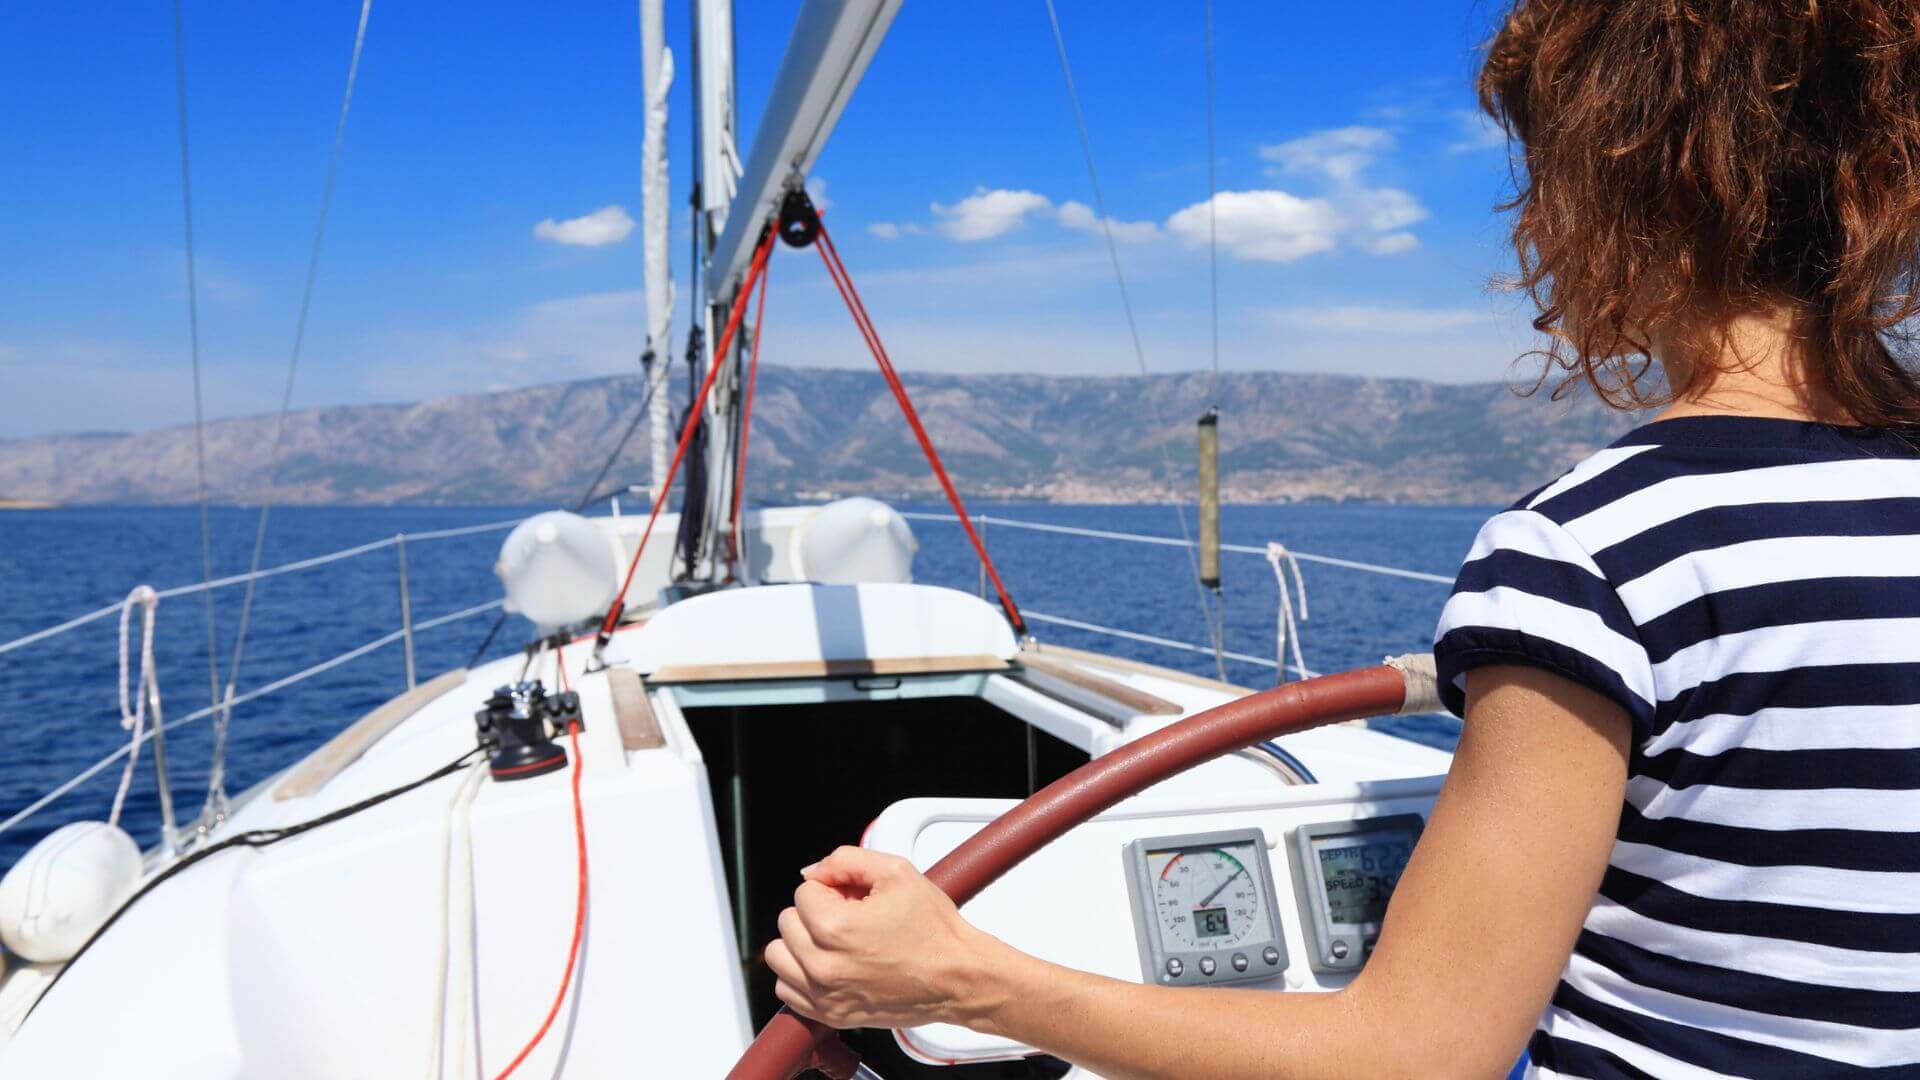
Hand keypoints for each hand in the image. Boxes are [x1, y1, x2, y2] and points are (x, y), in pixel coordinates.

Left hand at [764, 845, 1009, 1030]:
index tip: (854, 898)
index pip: (803, 892)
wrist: (957, 977)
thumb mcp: (896, 872)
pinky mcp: (831, 1015)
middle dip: (815, 913)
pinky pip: (787, 992)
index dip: (831, 888)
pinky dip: (800, 975)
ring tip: (834, 941)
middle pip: (788, 922)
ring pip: (779, 957)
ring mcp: (825, 994)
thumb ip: (845, 860)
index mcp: (835, 927)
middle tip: (850, 917)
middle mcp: (823, 965)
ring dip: (800, 944)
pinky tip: (828, 965)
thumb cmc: (933, 930)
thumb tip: (813, 871)